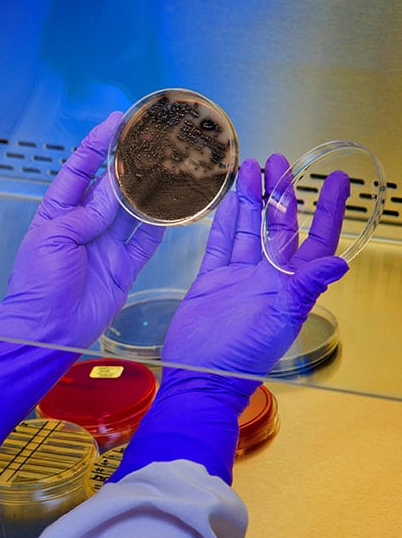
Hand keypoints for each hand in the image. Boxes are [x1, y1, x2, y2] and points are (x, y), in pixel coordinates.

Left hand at [0, 111, 165, 347]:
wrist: (47, 330)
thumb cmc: (38, 285)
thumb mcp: (54, 238)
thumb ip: (87, 213)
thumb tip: (114, 192)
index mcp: (58, 213)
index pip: (79, 170)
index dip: (97, 145)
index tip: (116, 122)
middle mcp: (83, 226)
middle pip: (111, 187)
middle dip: (130, 163)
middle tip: (152, 139)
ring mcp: (104, 246)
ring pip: (132, 210)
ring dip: (149, 189)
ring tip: (169, 165)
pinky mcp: (122, 267)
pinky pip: (145, 240)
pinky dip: (159, 223)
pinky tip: (173, 205)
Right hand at [110, 155, 349, 484]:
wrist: (199, 375)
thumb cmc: (241, 357)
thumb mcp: (279, 321)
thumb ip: (305, 288)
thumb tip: (338, 263)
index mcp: (290, 285)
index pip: (316, 239)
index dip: (328, 211)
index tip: (338, 182)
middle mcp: (267, 277)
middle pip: (279, 226)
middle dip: (281, 193)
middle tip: (280, 162)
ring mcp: (238, 277)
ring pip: (248, 229)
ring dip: (251, 199)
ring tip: (251, 169)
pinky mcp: (211, 280)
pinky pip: (220, 243)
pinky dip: (224, 221)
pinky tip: (228, 200)